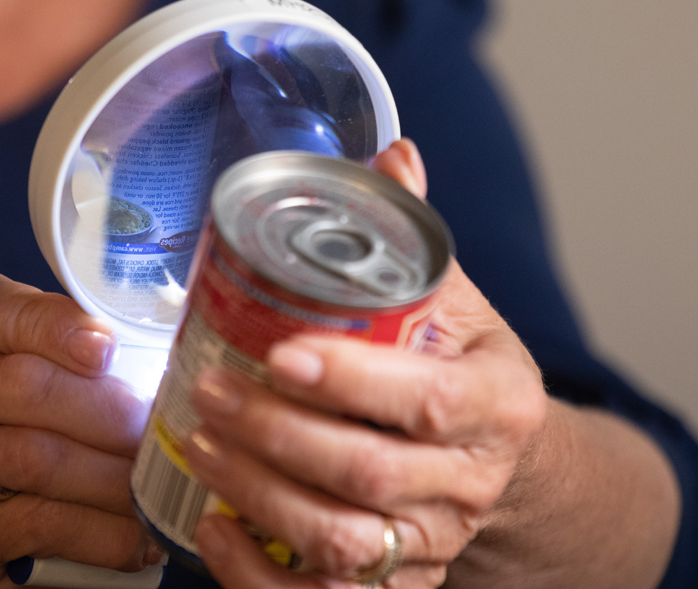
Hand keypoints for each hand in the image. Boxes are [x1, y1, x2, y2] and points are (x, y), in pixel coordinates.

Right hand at [0, 267, 159, 587]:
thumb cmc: (15, 418)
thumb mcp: (27, 363)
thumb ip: (75, 346)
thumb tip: (177, 353)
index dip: (47, 322)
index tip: (105, 346)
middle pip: (21, 385)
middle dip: (108, 408)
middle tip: (163, 428)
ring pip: (35, 458)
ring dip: (115, 473)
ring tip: (163, 481)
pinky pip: (41, 525)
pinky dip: (105, 532)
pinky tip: (141, 536)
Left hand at [183, 140, 548, 587]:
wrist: (496, 457)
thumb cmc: (460, 367)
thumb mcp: (452, 301)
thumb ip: (411, 240)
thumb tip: (390, 152)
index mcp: (500, 403)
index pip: (429, 402)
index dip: (351, 383)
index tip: (278, 353)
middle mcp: (473, 482)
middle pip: (370, 476)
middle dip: (277, 435)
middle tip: (207, 390)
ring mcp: (435, 543)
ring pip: (342, 542)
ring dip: (258, 495)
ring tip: (197, 442)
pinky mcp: (399, 586)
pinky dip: (259, 575)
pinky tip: (213, 527)